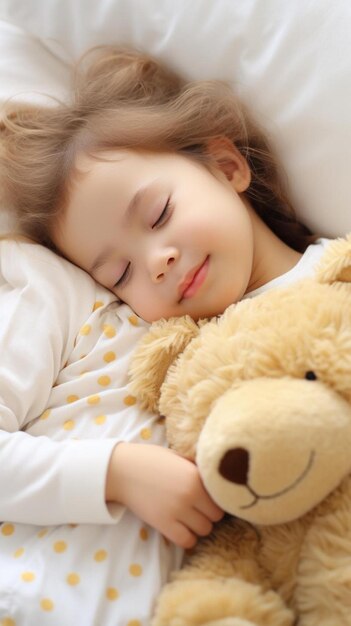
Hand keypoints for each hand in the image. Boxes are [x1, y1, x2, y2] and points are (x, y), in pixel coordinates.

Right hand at [106, 442, 223, 548]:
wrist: (121, 469)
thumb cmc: (151, 460)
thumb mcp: (178, 457)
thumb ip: (197, 470)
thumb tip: (215, 480)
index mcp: (195, 476)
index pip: (221, 498)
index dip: (215, 500)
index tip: (207, 500)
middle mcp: (190, 494)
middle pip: (215, 517)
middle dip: (208, 514)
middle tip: (197, 509)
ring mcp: (177, 510)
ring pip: (204, 530)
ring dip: (198, 526)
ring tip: (188, 518)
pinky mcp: (163, 524)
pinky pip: (187, 541)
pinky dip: (187, 538)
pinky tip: (181, 529)